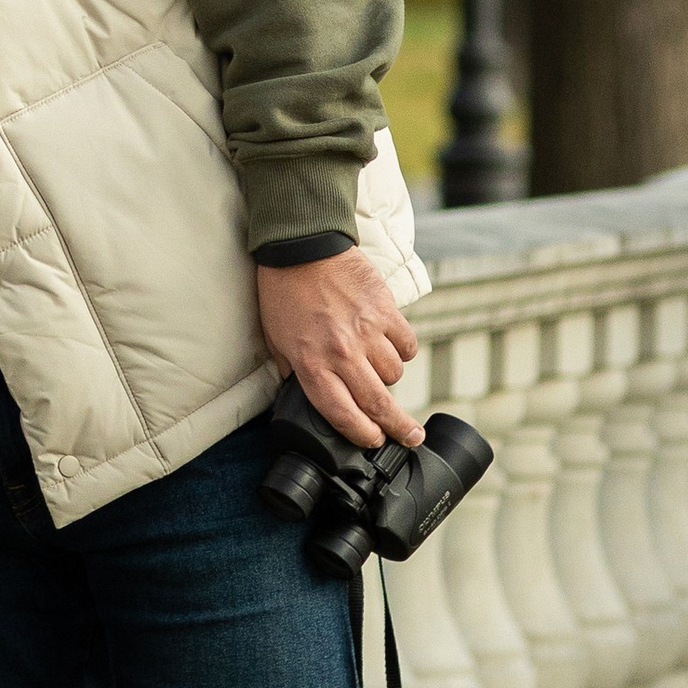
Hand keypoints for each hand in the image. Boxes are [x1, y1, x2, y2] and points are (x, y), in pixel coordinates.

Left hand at [257, 246, 421, 450]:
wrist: (301, 245)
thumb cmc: (283, 292)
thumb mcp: (276, 340)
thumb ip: (294, 370)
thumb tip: (310, 393)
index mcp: (311, 364)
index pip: (342, 414)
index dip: (362, 435)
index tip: (374, 442)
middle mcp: (341, 353)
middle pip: (378, 404)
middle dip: (398, 428)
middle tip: (411, 437)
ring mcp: (367, 332)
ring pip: (394, 374)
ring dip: (389, 377)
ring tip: (379, 366)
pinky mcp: (385, 310)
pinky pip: (406, 344)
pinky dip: (403, 349)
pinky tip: (392, 345)